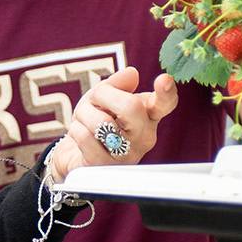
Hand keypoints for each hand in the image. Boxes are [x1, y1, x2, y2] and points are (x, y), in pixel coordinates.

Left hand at [45, 66, 179, 183]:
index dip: (167, 93)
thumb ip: (117, 84)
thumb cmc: (94, 122)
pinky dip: (76, 130)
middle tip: (94, 100)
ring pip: (102, 121)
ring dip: (83, 114)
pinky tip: (80, 136)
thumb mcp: (103, 97)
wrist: (75, 154)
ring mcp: (126, 155)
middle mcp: (143, 137)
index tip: (165, 79)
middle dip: (102, 95)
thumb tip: (131, 74)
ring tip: (84, 120)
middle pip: (131, 106)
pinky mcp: (104, 167)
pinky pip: (85, 137)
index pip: (165, 104)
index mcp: (148, 116)